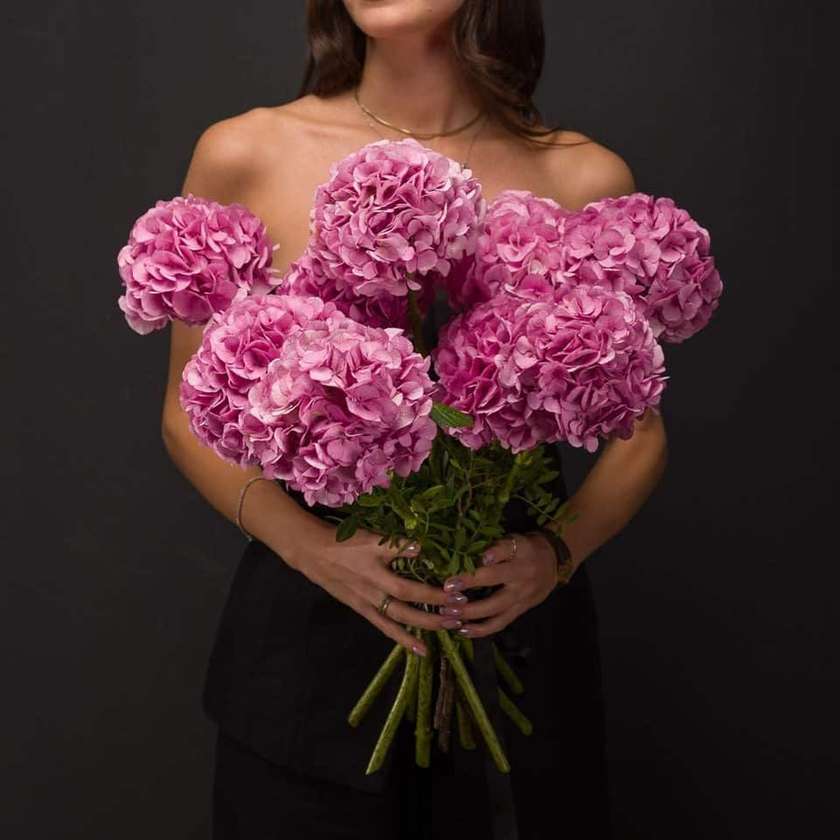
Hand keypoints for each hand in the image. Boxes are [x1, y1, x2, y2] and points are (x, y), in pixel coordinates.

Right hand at [293, 520, 452, 655]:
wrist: (312, 553)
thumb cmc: (344, 542)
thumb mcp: (370, 539)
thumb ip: (395, 544)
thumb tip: (422, 547)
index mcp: (376, 572)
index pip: (410, 586)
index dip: (432, 592)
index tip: (456, 591)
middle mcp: (373, 592)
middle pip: (407, 607)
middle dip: (434, 612)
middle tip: (459, 614)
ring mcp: (367, 603)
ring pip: (398, 620)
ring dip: (424, 626)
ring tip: (449, 628)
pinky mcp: (361, 609)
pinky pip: (384, 627)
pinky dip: (402, 639)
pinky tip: (420, 649)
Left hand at [440, 532, 562, 638]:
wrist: (553, 564)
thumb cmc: (525, 548)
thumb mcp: (514, 539)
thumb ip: (495, 546)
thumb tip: (468, 552)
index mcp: (520, 552)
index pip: (501, 551)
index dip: (483, 554)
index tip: (464, 558)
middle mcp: (521, 574)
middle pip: (493, 580)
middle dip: (468, 585)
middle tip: (445, 591)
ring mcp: (521, 596)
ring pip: (495, 607)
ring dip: (470, 613)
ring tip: (448, 613)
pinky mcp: (520, 610)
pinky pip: (500, 623)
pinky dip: (481, 629)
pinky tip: (462, 630)